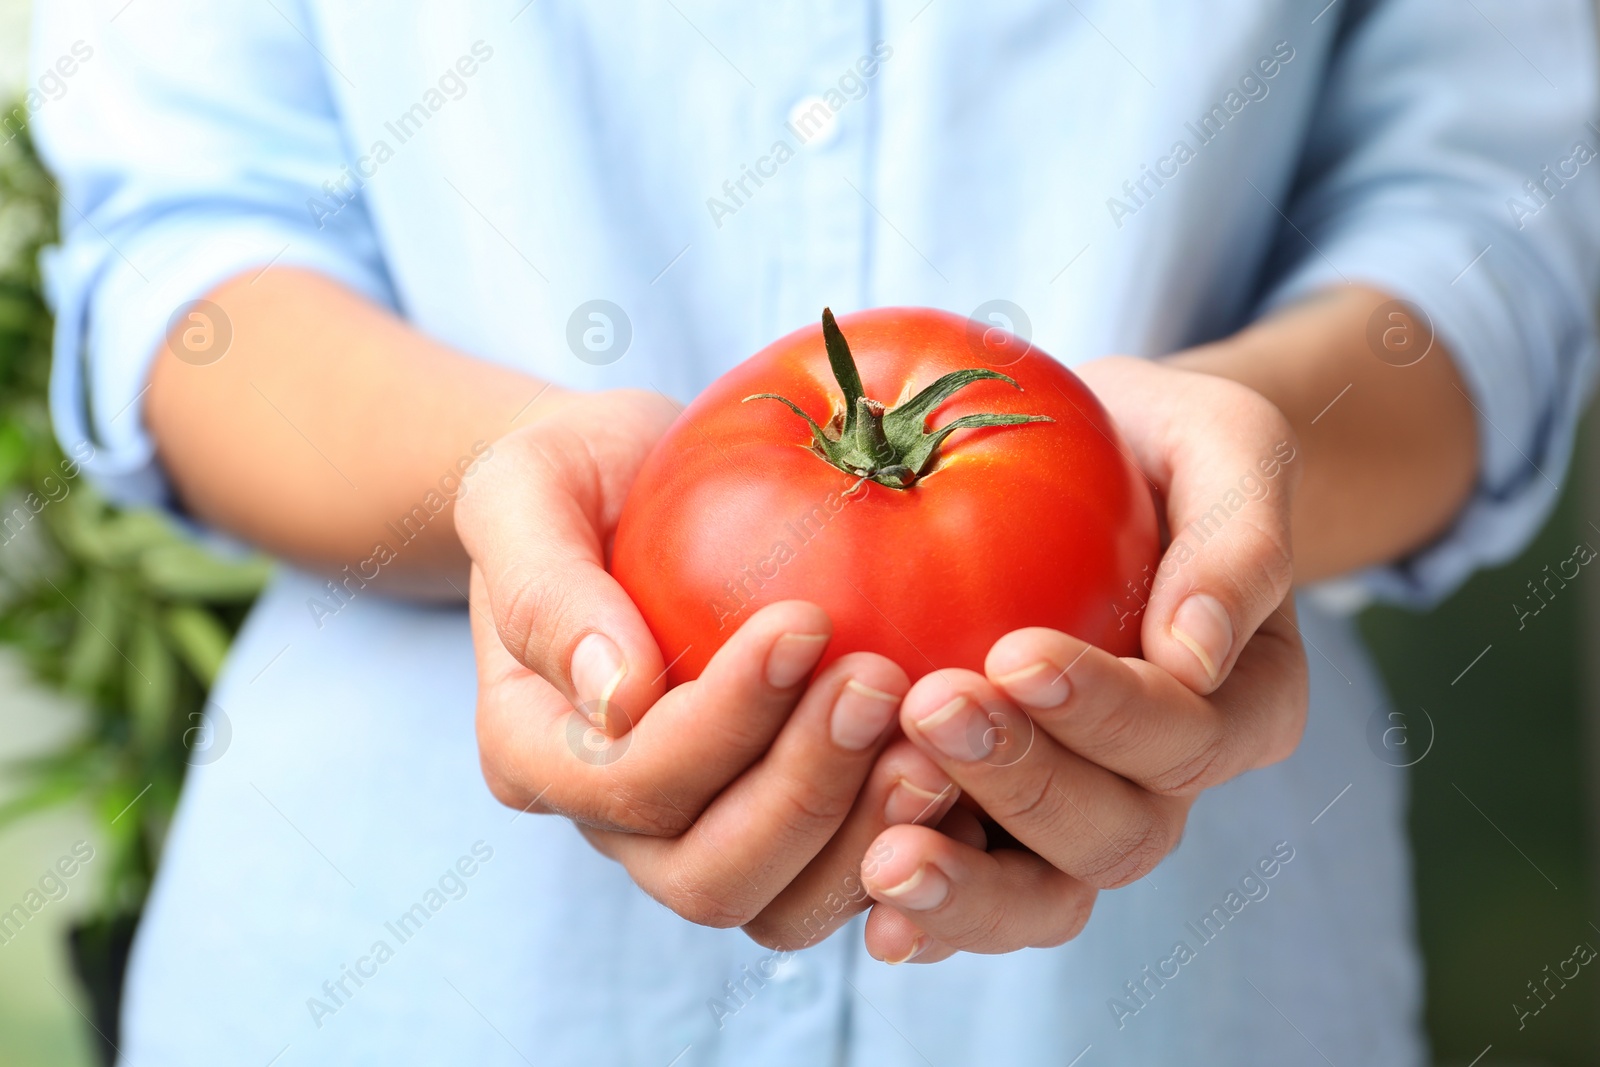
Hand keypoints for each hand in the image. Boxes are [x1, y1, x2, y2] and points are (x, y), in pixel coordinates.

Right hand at [457, 389, 935, 927]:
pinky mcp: (786, 829)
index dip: (721, 722)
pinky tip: (964, 766)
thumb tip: (616, 695)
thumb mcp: (523, 490)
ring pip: (783, 905)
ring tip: (936, 743)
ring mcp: (702, 837)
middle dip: (804, 790)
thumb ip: (546, 589)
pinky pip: (846, 877)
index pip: (628, 782)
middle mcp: (617, 824)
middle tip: (879, 681)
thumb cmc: (573, 478)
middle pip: (707, 875)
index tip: (805, 620)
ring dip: (865, 833)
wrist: (630, 490)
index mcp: (536, 755)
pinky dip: (908, 841)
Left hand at [854, 357, 1309, 962]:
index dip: (1105, 711)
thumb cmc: (1161, 447)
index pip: (1186, 735)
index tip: (1014, 652)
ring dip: (970, 887)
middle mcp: (1165, 780)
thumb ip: (1238, 540)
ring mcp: (1079, 814)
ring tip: (886, 859)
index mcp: (1243, 700)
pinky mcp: (1000, 828)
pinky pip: (975, 894)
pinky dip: (930, 916)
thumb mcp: (1226, 447)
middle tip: (933, 708)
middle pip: (1117, 833)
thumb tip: (1194, 654)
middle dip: (1024, 783)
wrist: (1092, 466)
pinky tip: (869, 911)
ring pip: (1047, 896)